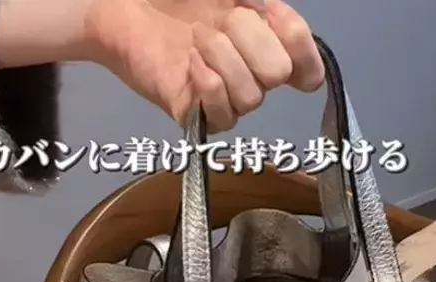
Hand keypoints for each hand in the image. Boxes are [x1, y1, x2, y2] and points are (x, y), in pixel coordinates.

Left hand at [85, 0, 324, 130]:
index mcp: (267, 44)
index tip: (270, 13)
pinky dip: (209, 83)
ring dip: (223, 57)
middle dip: (250, 40)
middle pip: (278, 75)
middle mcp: (251, 76)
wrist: (127, 8)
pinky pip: (225, 116)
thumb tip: (275, 13)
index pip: (308, 69)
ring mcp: (225, 99)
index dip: (300, 45)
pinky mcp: (197, 117)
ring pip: (252, 97)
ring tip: (195, 40)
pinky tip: (190, 63)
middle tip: (217, 21)